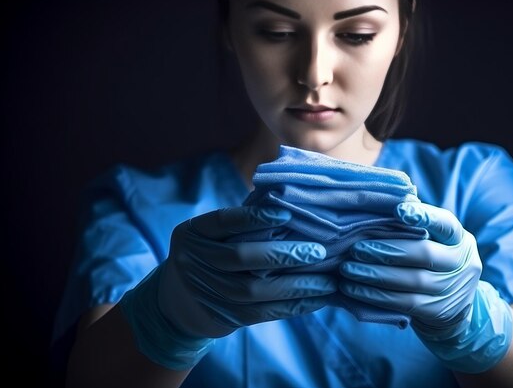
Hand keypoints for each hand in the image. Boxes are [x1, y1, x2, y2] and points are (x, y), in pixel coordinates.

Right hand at [120, 206, 336, 369]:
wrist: (177, 302)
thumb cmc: (210, 254)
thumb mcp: (212, 234)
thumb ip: (242, 223)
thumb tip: (293, 204)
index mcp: (192, 233)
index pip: (223, 221)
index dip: (254, 217)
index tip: (287, 214)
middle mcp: (193, 261)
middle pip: (240, 257)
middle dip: (283, 254)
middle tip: (319, 252)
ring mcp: (205, 291)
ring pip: (253, 290)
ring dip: (295, 286)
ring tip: (327, 281)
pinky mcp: (222, 317)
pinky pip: (261, 313)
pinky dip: (291, 307)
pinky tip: (316, 299)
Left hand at [339, 202, 480, 329]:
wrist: (454, 305)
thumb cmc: (430, 260)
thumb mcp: (432, 240)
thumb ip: (411, 227)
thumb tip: (375, 208)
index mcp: (458, 238)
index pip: (445, 223)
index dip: (424, 216)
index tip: (399, 210)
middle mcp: (461, 263)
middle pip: (425, 254)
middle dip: (386, 251)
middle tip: (355, 249)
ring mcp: (452, 289)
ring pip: (412, 281)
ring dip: (375, 275)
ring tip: (348, 269)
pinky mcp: (438, 312)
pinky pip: (404, 303)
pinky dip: (376, 296)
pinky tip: (354, 289)